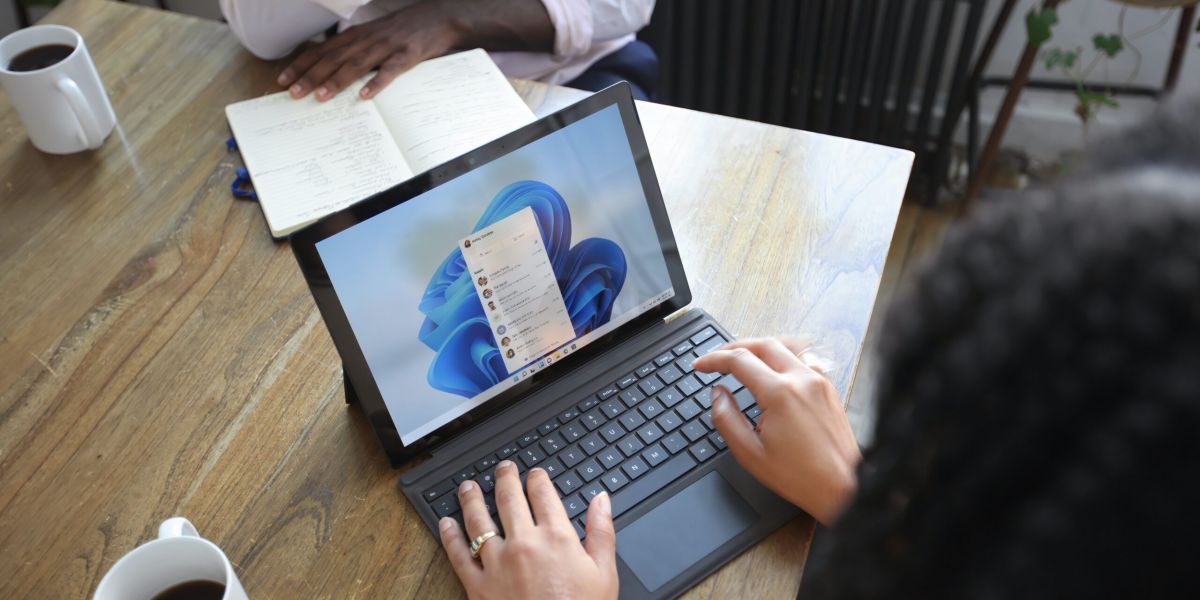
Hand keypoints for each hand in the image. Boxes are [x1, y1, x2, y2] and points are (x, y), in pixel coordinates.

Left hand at [277, 3, 460, 100]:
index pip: (322, 51)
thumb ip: (355, 50)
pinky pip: (390, 71)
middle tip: (293, 93)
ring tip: (321, 97)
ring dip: (337, 80)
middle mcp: (367, 39)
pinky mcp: (407, 55)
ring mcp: (387, 47)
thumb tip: (331, 68)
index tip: (283, 80)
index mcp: (357, 35)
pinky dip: (377, 83)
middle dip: (311, 76)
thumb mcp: (374, 36)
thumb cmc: (404, 30)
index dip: (302, 65)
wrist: (438, 18)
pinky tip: (365, 96)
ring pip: (357, 64)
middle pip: (334, 58)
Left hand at [439, 460, 618, 599]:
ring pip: (478, 520)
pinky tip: (446, 523)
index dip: (537, 478)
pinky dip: (450, 536)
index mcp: (556, 537)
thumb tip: (601, 499)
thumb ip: (601, 531)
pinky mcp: (478, 586)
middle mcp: (524, 544)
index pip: (542, 494)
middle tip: (502, 468)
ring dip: (471, 498)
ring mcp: (498, 564)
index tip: (534, 474)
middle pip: (508, 498)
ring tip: (468, 486)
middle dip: (504, 478)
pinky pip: (459, 555)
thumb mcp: (604, 572)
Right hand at [693, 338, 860, 525]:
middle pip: (762, 344)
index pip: (739, 360)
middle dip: (734, 347)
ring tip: (743, 356)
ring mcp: (819, 381)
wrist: (842, 487)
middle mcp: (802, 380)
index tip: (701, 365)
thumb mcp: (750, 454)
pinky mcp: (828, 388)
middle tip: (717, 359)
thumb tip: (718, 395)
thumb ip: (727, 419)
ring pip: (785, 346)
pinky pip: (804, 358)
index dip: (714, 359)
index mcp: (780, 393)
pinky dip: (784, 355)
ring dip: (760, 347)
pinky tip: (776, 366)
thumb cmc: (801, 476)